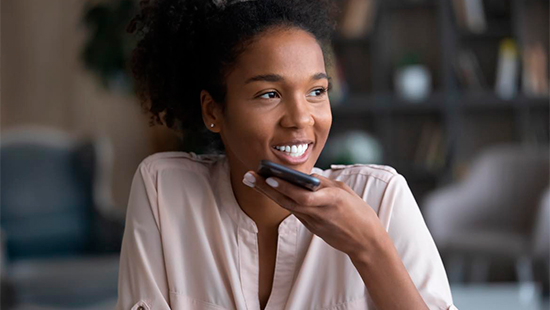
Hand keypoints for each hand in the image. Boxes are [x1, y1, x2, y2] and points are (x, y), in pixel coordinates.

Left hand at [243, 171, 385, 258]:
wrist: (365, 241)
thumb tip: (304, 176)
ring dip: (270, 193)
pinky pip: (295, 210)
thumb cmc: (358, 212)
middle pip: (286, 200)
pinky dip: (284, 199)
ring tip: (254, 180)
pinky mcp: (311, 227)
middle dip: (266, 188)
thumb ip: (323, 183)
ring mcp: (312, 222)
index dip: (284, 187)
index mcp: (330, 201)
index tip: (269, 177)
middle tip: (248, 176)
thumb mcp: (343, 191)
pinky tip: (273, 189)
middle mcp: (318, 213)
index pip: (301, 195)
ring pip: (287, 205)